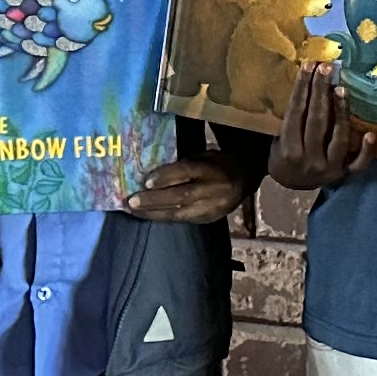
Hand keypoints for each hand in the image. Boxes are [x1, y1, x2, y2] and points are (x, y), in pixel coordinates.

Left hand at [120, 152, 247, 225]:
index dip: (167, 177)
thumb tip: (152, 174)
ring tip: (134, 212)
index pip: (188, 172)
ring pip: (180, 213)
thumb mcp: (203, 156)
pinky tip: (149, 216)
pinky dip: (164, 218)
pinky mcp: (209, 219)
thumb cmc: (217, 163)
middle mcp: (213, 189)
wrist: (244, 179)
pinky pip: (183, 220)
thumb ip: (183, 165)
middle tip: (132, 202)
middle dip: (155, 200)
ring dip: (154, 213)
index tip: (146, 181)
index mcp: (212, 167)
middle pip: (182, 196)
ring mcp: (212, 207)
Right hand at [265, 62, 371, 192]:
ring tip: (341, 88)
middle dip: (320, 91)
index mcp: (288, 149)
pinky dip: (366, 150)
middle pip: (316, 120)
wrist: (291, 186)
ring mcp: (328, 168)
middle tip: (326, 68)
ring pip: (338, 137)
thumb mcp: (278, 139)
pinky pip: (358, 164)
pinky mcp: (344, 175)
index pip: (296, 112)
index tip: (309, 66)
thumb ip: (291, 120)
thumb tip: (307, 83)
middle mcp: (309, 159)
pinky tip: (370, 133)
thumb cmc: (285, 154)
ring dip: (341, 112)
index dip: (302, 88)